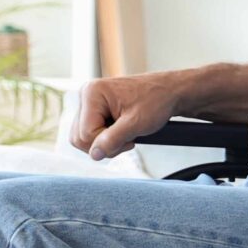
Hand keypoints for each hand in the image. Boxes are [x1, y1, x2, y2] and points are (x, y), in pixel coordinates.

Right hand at [70, 71, 184, 159]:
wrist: (168, 92)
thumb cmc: (156, 101)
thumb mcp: (136, 123)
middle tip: (127, 138)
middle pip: (79, 138)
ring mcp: (89, 103)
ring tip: (125, 134)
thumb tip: (94, 154)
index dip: (107, 143)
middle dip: (104, 145)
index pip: (85, 134)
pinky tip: (120, 132)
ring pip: (82, 138)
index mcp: (92, 93)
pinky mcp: (94, 110)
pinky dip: (105, 139)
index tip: (130, 136)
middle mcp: (86, 95)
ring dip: (105, 143)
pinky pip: (89, 133)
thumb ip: (113, 140)